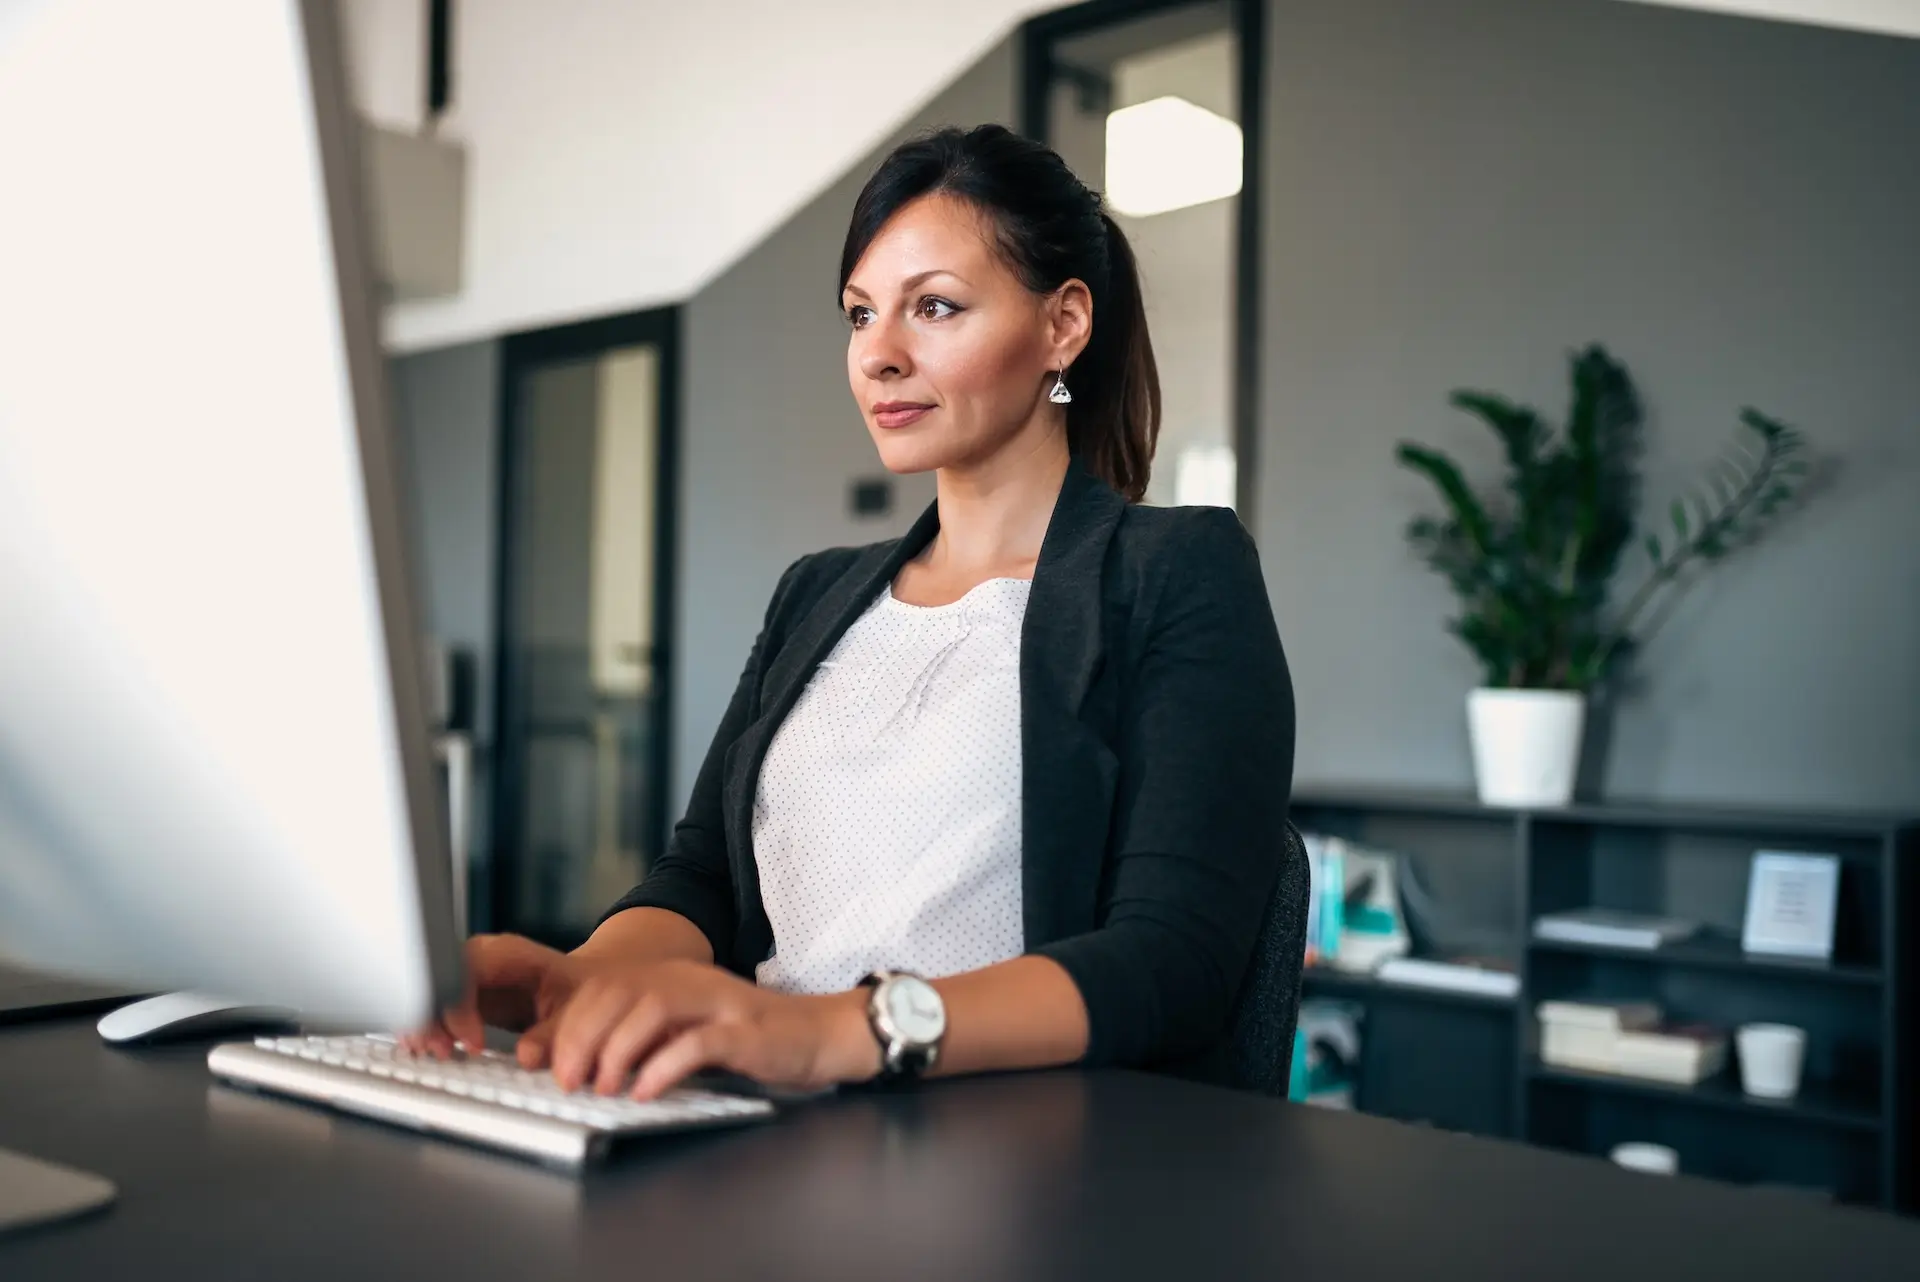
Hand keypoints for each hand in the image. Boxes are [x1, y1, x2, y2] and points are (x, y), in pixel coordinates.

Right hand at [404, 933, 581, 1058]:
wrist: (583, 983)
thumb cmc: (580, 990)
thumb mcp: (578, 1010)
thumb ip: (553, 1034)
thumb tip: (526, 1056)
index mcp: (508, 954)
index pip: (466, 971)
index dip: (460, 1008)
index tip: (473, 1043)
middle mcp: (482, 959)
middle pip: (437, 979)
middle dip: (431, 1018)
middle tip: (442, 1052)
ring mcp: (468, 976)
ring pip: (429, 992)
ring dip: (424, 1025)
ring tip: (436, 1053)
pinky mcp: (462, 995)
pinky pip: (434, 1008)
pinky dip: (428, 1029)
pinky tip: (434, 1048)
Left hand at [537, 960, 881, 1099]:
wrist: (820, 1033)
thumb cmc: (749, 1039)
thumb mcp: (685, 1031)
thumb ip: (643, 1038)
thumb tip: (583, 1062)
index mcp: (671, 978)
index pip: (604, 987)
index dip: (569, 1025)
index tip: (551, 1064)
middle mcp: (690, 981)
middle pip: (619, 993)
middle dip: (582, 1038)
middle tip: (569, 1081)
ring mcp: (718, 1003)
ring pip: (652, 1009)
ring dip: (617, 1050)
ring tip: (603, 1087)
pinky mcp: (745, 1031)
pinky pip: (696, 1043)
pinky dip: (663, 1067)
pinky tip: (646, 1091)